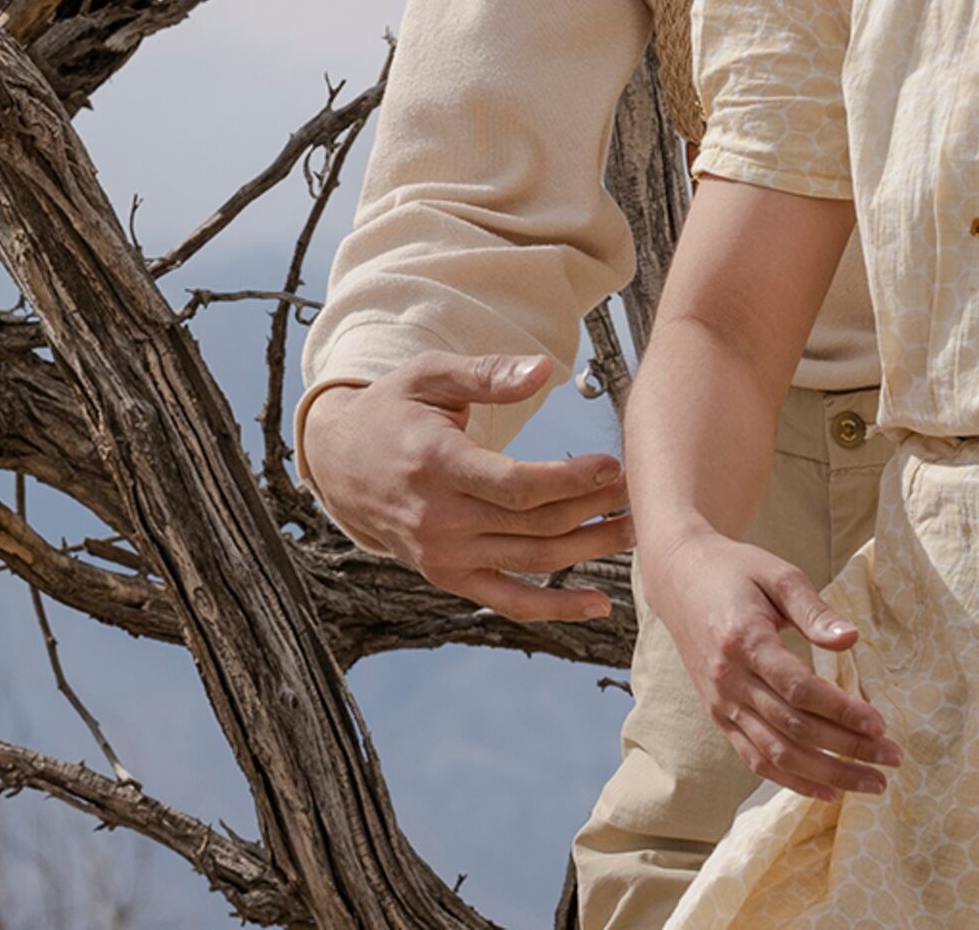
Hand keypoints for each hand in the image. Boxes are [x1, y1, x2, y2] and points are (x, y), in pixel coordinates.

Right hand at [300, 354, 629, 621]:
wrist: (339, 465)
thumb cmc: (394, 410)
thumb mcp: (430, 376)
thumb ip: (486, 375)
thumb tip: (541, 370)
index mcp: (435, 462)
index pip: (515, 485)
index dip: (571, 480)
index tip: (613, 465)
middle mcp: (438, 517)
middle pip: (534, 523)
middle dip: (594, 508)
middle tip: (639, 490)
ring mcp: (443, 554)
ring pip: (532, 560)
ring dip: (590, 549)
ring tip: (635, 530)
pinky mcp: (448, 577)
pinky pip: (508, 600)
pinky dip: (556, 609)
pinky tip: (601, 603)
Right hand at [638, 522, 899, 797]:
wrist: (679, 578)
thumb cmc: (735, 571)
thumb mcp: (778, 575)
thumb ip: (815, 610)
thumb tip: (852, 639)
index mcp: (744, 640)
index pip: (798, 688)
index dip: (841, 711)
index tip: (880, 724)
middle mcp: (728, 679)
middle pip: (793, 728)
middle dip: (847, 749)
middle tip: (892, 759)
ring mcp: (720, 702)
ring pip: (776, 753)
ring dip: (827, 774)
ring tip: (871, 783)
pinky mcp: (717, 715)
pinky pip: (754, 758)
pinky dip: (791, 780)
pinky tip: (827, 790)